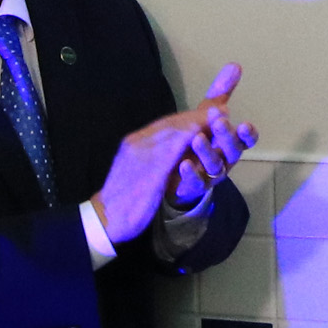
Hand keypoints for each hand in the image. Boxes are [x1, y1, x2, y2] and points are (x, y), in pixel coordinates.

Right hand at [98, 80, 243, 241]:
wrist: (105, 218)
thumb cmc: (124, 195)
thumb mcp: (137, 169)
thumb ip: (153, 154)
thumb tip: (175, 147)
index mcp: (135, 143)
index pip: (165, 124)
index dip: (189, 116)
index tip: (211, 111)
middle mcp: (136, 144)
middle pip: (170, 125)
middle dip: (197, 115)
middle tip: (221, 109)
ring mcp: (140, 157)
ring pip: (170, 135)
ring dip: (196, 124)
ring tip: (217, 118)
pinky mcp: (145, 173)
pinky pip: (167, 154)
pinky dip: (184, 142)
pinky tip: (200, 137)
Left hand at [163, 63, 256, 212]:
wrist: (176, 169)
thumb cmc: (198, 138)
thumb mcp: (207, 113)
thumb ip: (221, 92)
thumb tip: (235, 65)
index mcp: (231, 141)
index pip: (246, 139)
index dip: (248, 134)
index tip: (245, 125)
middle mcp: (225, 158)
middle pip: (233, 150)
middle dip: (227, 136)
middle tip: (218, 121)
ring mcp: (211, 174)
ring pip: (215, 165)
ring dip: (208, 151)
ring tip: (197, 138)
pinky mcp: (195, 186)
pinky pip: (196, 182)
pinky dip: (191, 173)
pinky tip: (183, 163)